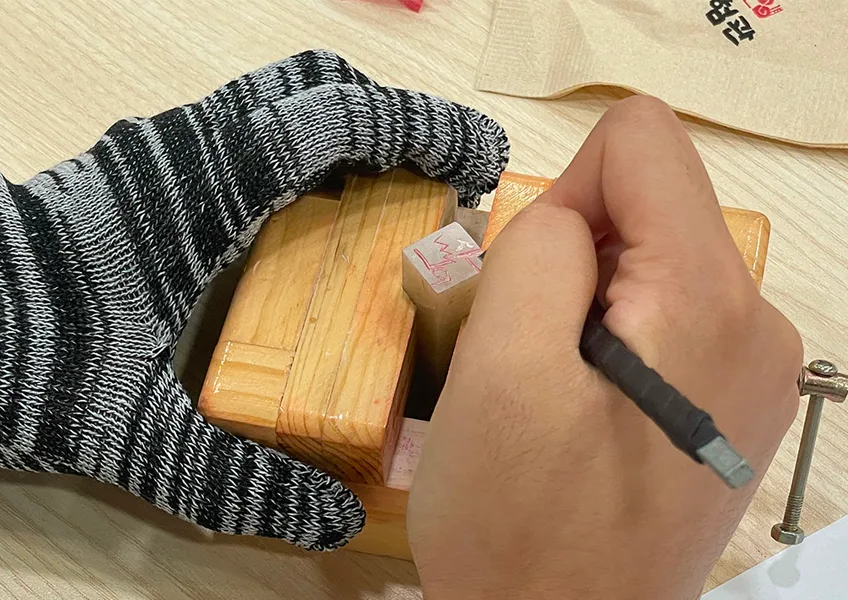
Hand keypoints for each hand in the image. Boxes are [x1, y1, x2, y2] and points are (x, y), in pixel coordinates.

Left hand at [0, 50, 507, 550]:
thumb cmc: (14, 366)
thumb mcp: (135, 435)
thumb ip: (238, 479)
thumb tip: (333, 516)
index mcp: (196, 192)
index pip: (330, 120)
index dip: (418, 128)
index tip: (479, 156)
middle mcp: (181, 148)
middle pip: (311, 85)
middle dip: (391, 120)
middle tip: (441, 180)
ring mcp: (160, 149)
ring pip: (277, 97)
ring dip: (347, 128)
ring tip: (393, 195)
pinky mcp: (145, 166)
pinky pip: (247, 127)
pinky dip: (303, 146)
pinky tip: (314, 218)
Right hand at [407, 96, 801, 597]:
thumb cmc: (517, 519)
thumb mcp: (500, 367)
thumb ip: (539, 248)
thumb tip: (574, 213)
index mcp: (708, 300)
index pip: (641, 143)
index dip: (566, 193)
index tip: (534, 282)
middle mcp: (758, 322)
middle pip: (651, 202)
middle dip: (576, 257)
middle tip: (535, 353)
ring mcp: (755, 364)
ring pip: (652, 257)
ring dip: (586, 302)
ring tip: (556, 388)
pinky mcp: (733, 398)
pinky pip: (664, 312)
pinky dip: (610, 336)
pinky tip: (585, 406)